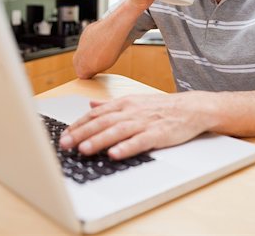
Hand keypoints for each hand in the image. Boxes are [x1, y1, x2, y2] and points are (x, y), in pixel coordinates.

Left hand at [59, 92, 211, 158]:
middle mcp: (131, 111)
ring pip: (117, 131)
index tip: (64, 135)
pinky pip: (140, 141)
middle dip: (81, 133)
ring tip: (83, 149)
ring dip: (99, 140)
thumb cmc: (161, 107)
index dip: (78, 125)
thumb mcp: (134, 101)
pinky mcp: (158, 134)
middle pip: (102, 122)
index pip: (96, 114)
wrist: (191, 108)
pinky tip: (115, 154)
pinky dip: (127, 147)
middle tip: (65, 144)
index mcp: (124, 103)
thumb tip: (91, 104)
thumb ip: (111, 105)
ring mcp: (144, 122)